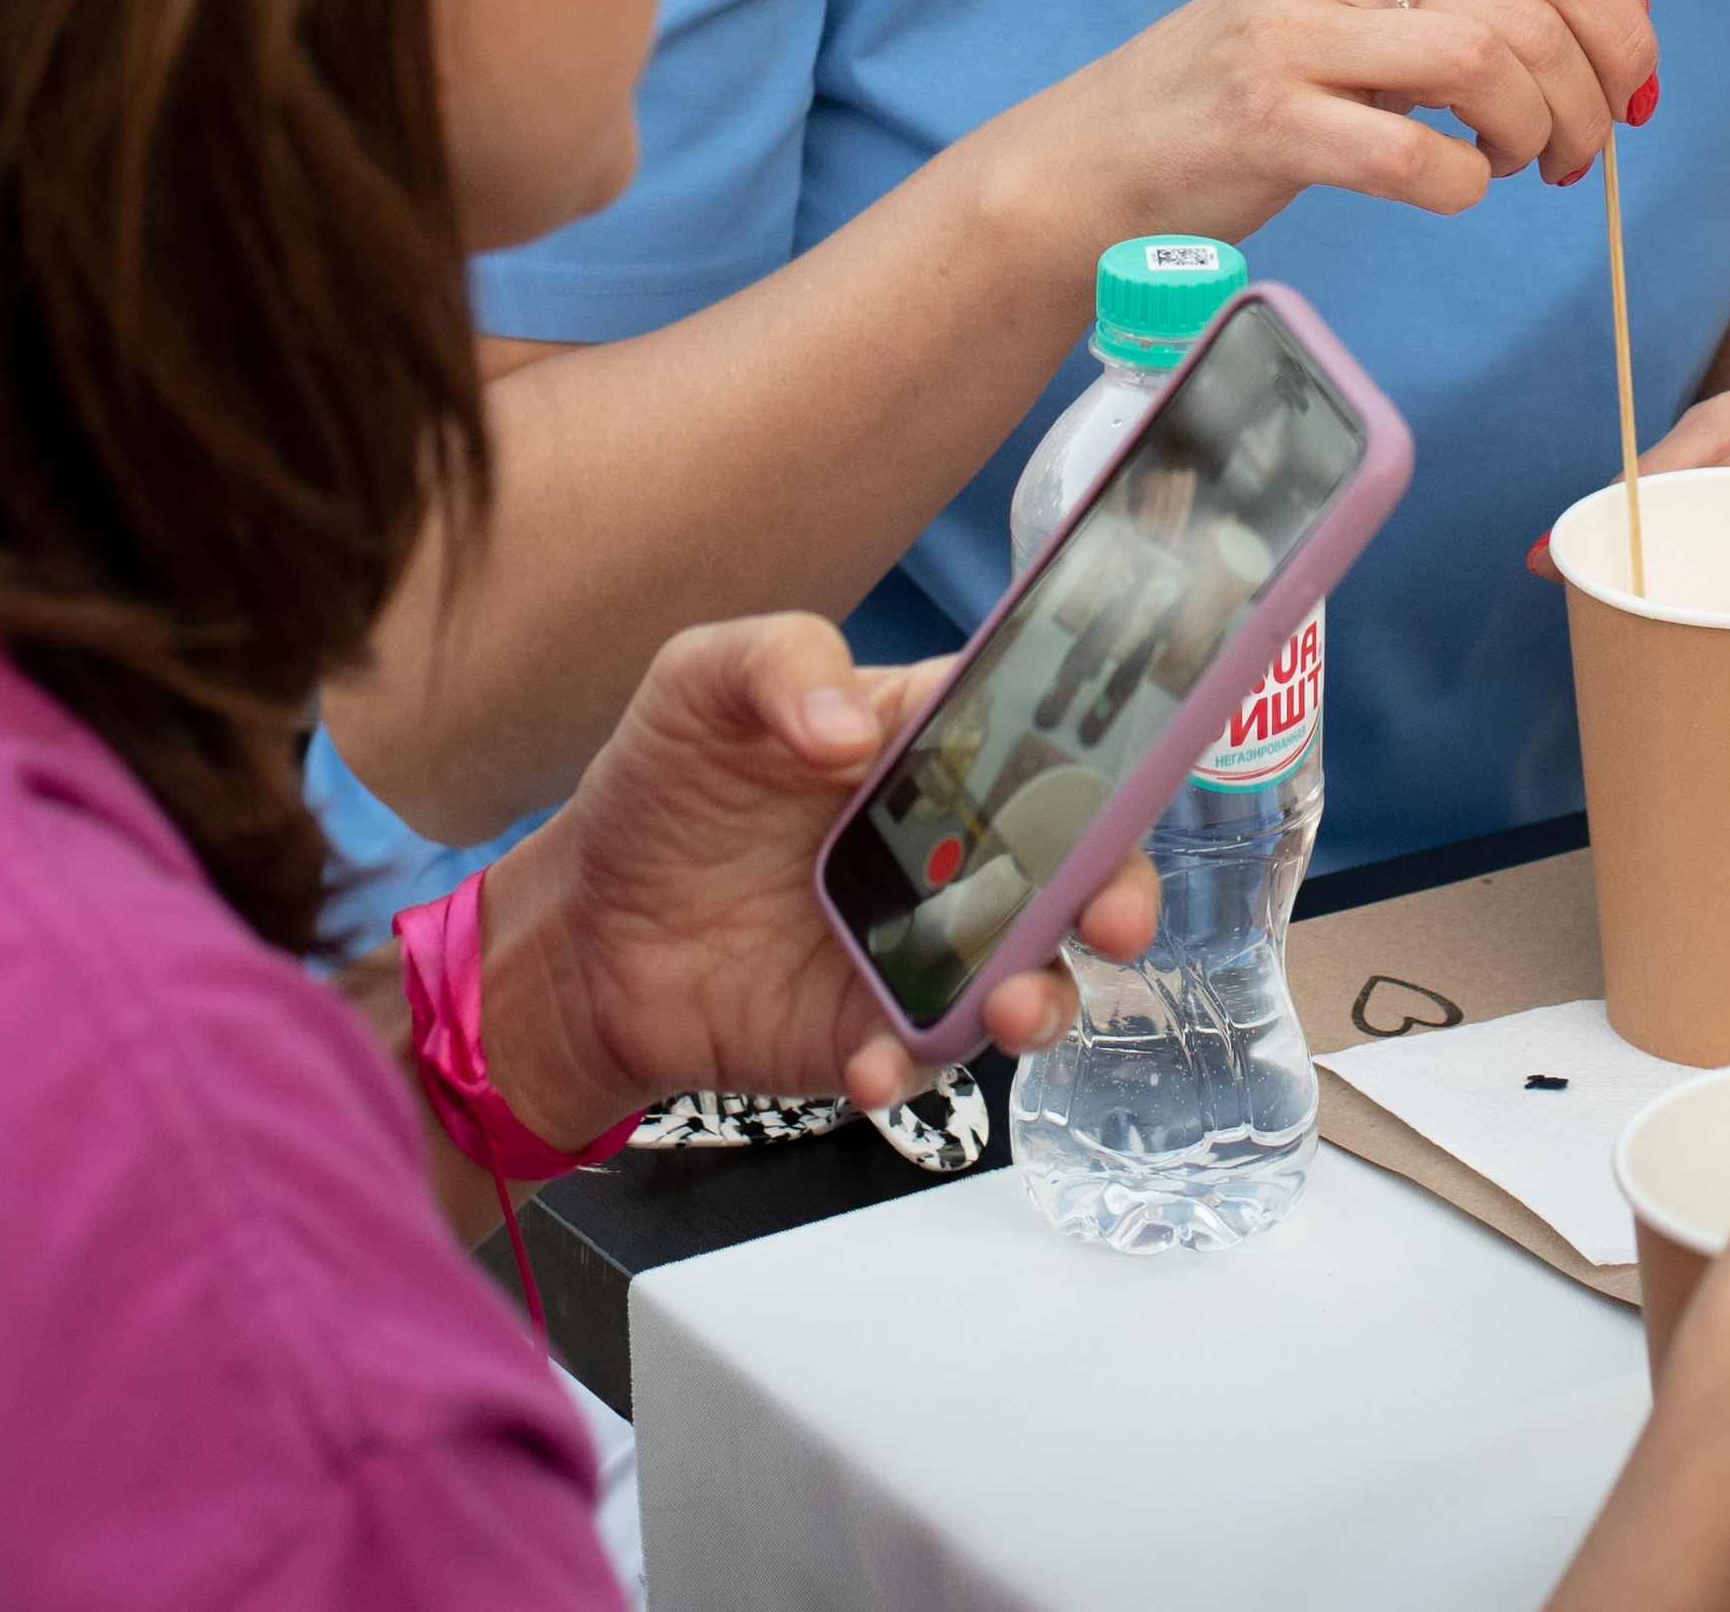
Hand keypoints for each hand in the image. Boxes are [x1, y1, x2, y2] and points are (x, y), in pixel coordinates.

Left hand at [474, 615, 1159, 1143]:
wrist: (586, 923)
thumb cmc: (663, 782)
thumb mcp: (703, 680)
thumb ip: (779, 663)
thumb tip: (845, 727)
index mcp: (930, 741)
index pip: (1048, 734)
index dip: (1111, 750)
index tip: (1143, 771)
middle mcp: (951, 845)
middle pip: (1074, 866)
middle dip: (1119, 891)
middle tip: (1114, 914)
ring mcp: (922, 944)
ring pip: (1028, 974)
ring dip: (1043, 997)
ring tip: (1012, 1010)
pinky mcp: (874, 1027)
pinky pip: (924, 1056)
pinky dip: (912, 1066)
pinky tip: (873, 1063)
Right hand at [1026, 0, 1657, 243]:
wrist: (1123, 142)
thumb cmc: (1273, 75)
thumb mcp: (1370, 3)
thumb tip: (1630, 22)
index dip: (1619, 27)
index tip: (1632, 87)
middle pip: (1529, 11)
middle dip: (1590, 97)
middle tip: (1583, 151)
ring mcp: (1293, 33)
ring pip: (1484, 65)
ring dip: (1535, 135)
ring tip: (1514, 164)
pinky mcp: (1269, 122)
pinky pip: (1416, 160)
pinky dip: (1466, 189)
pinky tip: (1454, 188)